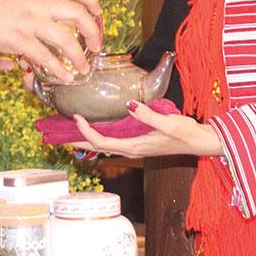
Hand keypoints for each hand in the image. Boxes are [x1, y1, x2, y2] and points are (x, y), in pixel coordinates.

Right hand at [0, 0, 102, 81]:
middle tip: (96, 44)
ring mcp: (29, 21)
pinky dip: (59, 69)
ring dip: (80, 56)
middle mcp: (37, 2)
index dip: (92, 0)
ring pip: (67, 39)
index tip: (97, 12)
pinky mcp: (17, 40)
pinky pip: (46, 58)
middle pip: (79, 14)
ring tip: (84, 67)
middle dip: (94, 31)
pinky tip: (65, 77)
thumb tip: (48, 5)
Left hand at [69, 103, 223, 158]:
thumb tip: (129, 105)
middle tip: (56, 134)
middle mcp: (130, 149)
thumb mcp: (168, 122)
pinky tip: (94, 130)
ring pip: (103, 146)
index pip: (102, 141)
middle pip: (97, 147)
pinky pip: (111, 142)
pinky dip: (98, 137)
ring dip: (85, 140)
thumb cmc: (185, 133)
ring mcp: (133, 147)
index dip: (86, 132)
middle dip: (76, 141)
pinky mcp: (137, 143)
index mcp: (134, 146)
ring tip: (69, 132)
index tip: (76, 118)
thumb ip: (148, 115)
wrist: (199, 142)